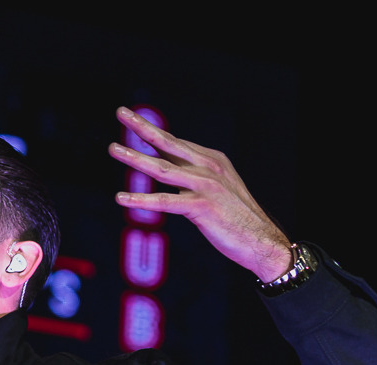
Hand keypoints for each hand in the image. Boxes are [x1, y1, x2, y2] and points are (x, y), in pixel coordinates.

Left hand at [109, 106, 292, 281]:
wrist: (262, 241)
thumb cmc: (238, 219)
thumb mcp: (218, 189)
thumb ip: (194, 178)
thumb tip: (171, 172)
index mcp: (212, 161)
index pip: (175, 143)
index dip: (152, 131)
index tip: (132, 118)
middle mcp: (208, 168)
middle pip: (168, 144)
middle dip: (142, 127)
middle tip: (121, 112)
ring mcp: (206, 186)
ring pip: (162, 169)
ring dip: (135, 158)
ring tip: (113, 149)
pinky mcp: (202, 207)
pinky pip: (165, 202)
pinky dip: (141, 200)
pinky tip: (121, 198)